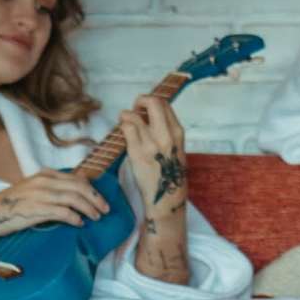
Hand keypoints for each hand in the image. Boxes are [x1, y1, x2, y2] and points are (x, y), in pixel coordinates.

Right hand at [0, 170, 106, 246]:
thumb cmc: (13, 204)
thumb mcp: (34, 188)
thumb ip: (54, 185)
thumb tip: (80, 184)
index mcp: (44, 174)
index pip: (76, 179)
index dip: (92, 189)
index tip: (100, 200)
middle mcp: (43, 182)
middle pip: (78, 187)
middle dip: (95, 199)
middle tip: (105, 210)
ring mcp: (40, 195)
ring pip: (73, 199)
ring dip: (88, 208)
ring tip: (96, 217)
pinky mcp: (36, 209)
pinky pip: (62, 212)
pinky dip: (74, 218)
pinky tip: (79, 223)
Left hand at [115, 94, 189, 224]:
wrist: (166, 198)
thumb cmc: (169, 174)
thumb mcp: (176, 148)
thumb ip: (166, 131)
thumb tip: (149, 116)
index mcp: (177, 132)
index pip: (164, 103)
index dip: (151, 102)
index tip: (144, 109)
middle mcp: (166, 134)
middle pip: (153, 101)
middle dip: (140, 100)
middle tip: (134, 110)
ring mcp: (151, 143)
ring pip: (134, 114)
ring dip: (126, 115)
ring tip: (125, 123)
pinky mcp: (137, 152)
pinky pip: (126, 128)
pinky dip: (122, 127)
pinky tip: (123, 135)